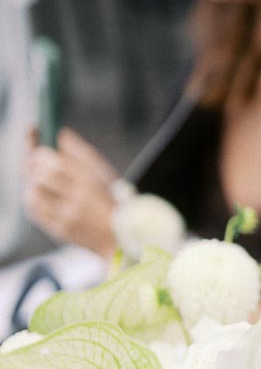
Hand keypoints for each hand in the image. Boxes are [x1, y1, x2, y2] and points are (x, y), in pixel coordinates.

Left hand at [24, 128, 117, 254]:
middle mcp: (79, 197)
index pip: (56, 160)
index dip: (38, 147)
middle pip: (42, 175)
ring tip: (40, 181)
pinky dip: (34, 200)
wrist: (119, 236)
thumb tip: (61, 134)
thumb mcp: (102, 171)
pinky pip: (36, 212)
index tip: (32, 132)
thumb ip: (80, 152)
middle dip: (33, 164)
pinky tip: (41, 196)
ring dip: (33, 183)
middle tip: (34, 160)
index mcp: (90, 179)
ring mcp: (68, 215)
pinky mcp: (60, 230)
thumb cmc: (110, 199)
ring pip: (35, 193)